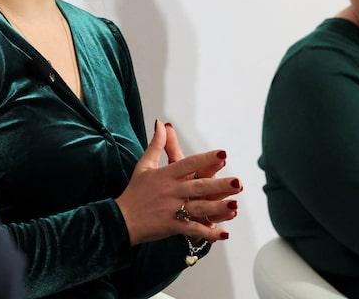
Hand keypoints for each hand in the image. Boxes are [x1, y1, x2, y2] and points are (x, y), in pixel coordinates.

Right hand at [115, 120, 241, 245]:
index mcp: (166, 175)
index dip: (206, 159)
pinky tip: (223, 234)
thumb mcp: (144, 165)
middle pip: (198, 187)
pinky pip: (192, 230)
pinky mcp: (171, 226)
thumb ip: (156, 145)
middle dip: (219, 185)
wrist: (121, 219)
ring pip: (198, 208)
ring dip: (217, 208)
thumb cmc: (134, 191)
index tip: (223, 154)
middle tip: (237, 182)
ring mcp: (172, 209)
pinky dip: (208, 233)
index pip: (189, 164)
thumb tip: (161, 124)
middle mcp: (171, 191)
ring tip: (234, 206)